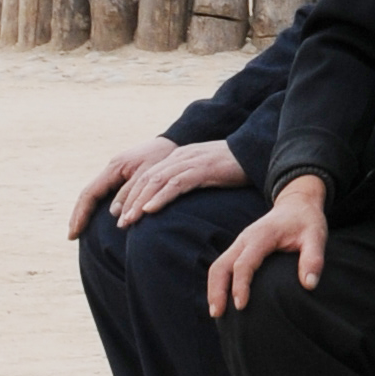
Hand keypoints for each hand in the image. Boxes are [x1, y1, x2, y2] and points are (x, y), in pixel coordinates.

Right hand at [67, 137, 173, 238]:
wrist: (175, 140)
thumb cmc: (163, 158)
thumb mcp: (149, 176)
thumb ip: (132, 193)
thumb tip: (114, 213)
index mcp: (115, 167)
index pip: (90, 193)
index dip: (81, 214)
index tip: (75, 233)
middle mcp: (112, 169)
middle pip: (88, 194)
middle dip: (78, 215)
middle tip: (71, 236)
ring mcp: (116, 172)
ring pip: (95, 193)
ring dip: (85, 212)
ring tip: (79, 231)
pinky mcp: (123, 175)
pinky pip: (104, 192)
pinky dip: (97, 206)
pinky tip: (97, 219)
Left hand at [110, 139, 246, 225]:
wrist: (254, 151)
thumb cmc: (232, 166)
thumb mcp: (204, 172)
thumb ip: (187, 181)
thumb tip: (172, 200)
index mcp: (178, 157)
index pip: (146, 175)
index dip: (130, 195)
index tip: (120, 214)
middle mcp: (180, 157)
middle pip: (146, 179)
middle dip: (129, 201)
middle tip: (119, 223)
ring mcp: (190, 162)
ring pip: (156, 182)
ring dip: (139, 203)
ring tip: (128, 221)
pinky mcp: (202, 169)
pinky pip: (176, 184)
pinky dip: (160, 198)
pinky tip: (150, 210)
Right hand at [205, 176, 329, 315]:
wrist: (297, 203)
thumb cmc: (307, 222)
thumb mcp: (316, 236)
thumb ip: (313, 258)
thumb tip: (309, 285)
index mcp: (262, 236)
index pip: (244, 263)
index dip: (240, 285)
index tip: (240, 306)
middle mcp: (245, 239)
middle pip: (221, 265)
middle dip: (216, 290)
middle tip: (217, 314)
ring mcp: (240, 243)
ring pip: (218, 265)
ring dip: (214, 289)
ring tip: (216, 313)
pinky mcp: (240, 248)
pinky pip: (222, 265)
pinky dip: (218, 283)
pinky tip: (222, 301)